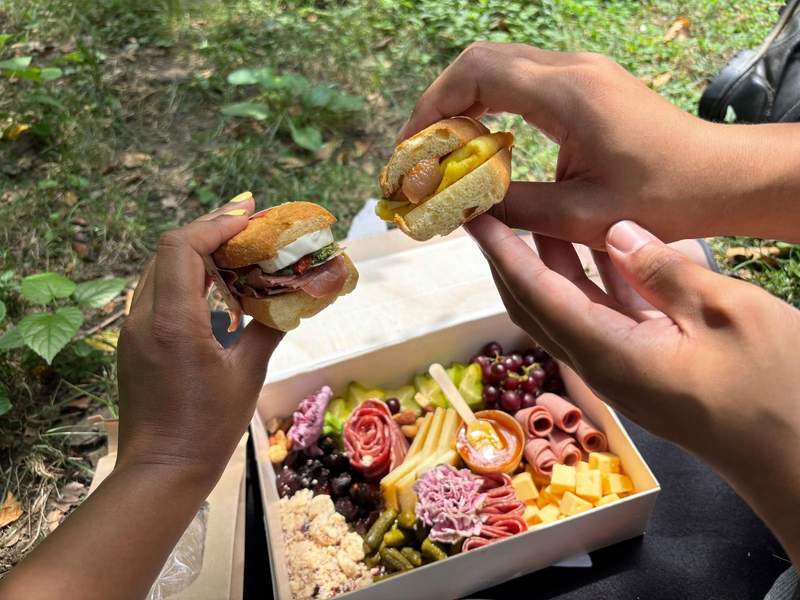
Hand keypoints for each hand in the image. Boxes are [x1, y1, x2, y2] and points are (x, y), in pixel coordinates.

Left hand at [117, 195, 281, 482]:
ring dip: (199, 256)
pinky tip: (218, 294)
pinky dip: (188, 282)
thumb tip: (292, 299)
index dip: (215, 224)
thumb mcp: (247, 375)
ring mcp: (134, 331)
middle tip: (251, 227)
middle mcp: (144, 318)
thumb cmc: (208, 427)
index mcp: (173, 322)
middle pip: (170, 252)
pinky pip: (159, 296)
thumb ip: (267, 328)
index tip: (251, 218)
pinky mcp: (134, 344)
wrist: (161, 471)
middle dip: (211, 232)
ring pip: (162, 271)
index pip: (182, 247)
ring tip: (239, 254)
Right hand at [401, 42, 799, 246]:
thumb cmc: (661, 198)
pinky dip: (490, 104)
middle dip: (439, 104)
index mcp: (566, 94)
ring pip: (498, 66)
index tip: (412, 150)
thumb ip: (510, 206)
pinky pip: (521, 80)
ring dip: (463, 102)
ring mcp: (580, 71)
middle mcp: (570, 69)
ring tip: (443, 151)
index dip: (432, 108)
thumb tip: (458, 204)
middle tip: (420, 152)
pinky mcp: (586, 83)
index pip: (476, 75)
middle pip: (480, 61)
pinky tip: (484, 143)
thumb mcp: (577, 216)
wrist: (719, 177)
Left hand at [466, 214, 799, 563]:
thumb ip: (665, 272)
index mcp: (610, 353)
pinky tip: (601, 247)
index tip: (477, 219)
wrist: (793, 455)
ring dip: (550, 264)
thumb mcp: (728, 314)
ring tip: (539, 217)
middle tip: (495, 213)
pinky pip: (601, 315)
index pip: (537, 294)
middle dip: (511, 258)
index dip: (504, 252)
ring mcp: (620, 366)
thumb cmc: (774, 389)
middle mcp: (601, 363)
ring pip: (566, 307)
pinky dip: (593, 279)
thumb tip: (616, 232)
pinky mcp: (641, 364)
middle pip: (536, 304)